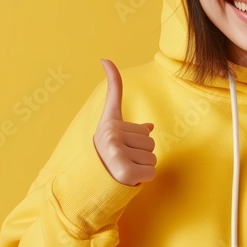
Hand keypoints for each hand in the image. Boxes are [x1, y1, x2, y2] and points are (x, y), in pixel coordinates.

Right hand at [93, 59, 156, 185]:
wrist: (93, 186)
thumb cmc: (108, 163)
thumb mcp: (118, 145)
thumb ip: (134, 133)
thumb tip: (150, 127)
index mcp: (110, 125)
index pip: (113, 96)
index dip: (112, 76)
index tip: (105, 59)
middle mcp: (111, 134)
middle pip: (150, 140)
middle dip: (143, 154)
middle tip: (125, 159)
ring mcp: (117, 151)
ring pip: (152, 157)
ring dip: (143, 167)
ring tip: (126, 168)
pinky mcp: (124, 169)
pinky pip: (151, 172)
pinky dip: (144, 179)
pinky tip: (129, 178)